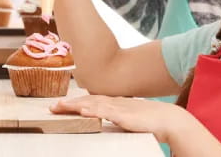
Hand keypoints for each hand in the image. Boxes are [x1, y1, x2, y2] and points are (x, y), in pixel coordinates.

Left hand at [50, 95, 194, 142]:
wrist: (168, 119)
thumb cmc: (150, 120)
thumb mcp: (128, 117)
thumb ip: (116, 116)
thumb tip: (105, 118)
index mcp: (114, 102)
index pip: (90, 100)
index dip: (75, 102)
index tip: (60, 105)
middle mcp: (114, 102)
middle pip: (87, 100)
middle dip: (69, 103)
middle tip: (52, 107)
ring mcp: (119, 107)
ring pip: (92, 104)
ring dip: (75, 105)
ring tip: (61, 107)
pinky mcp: (124, 116)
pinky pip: (106, 112)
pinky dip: (93, 110)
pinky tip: (83, 110)